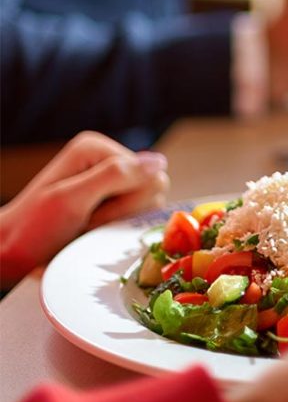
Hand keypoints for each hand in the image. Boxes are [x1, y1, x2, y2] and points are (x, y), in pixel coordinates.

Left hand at [0, 131, 168, 287]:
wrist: (14, 253)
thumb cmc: (34, 229)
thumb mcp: (71, 200)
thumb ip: (114, 176)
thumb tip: (159, 161)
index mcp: (98, 148)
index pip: (150, 174)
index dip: (126, 201)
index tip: (91, 212)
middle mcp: (108, 160)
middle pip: (153, 188)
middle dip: (122, 212)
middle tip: (88, 220)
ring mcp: (112, 181)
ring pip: (148, 205)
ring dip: (119, 223)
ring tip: (88, 227)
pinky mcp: (114, 201)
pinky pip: (139, 216)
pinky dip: (119, 229)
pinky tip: (96, 231)